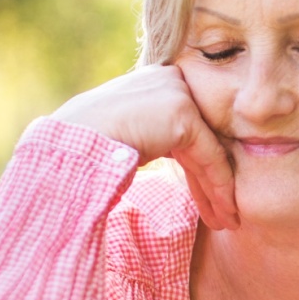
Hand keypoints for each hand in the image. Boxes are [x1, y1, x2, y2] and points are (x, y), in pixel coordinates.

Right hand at [49, 65, 239, 229]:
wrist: (70, 145)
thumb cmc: (87, 147)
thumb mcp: (128, 133)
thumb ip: (153, 133)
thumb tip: (166, 149)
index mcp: (155, 81)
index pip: (189, 128)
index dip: (199, 166)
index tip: (210, 199)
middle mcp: (170, 78)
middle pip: (202, 138)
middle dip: (213, 180)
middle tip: (225, 213)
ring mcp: (177, 92)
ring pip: (209, 149)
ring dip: (220, 190)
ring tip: (228, 221)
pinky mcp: (181, 112)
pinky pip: (209, 156)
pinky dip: (219, 187)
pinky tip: (224, 212)